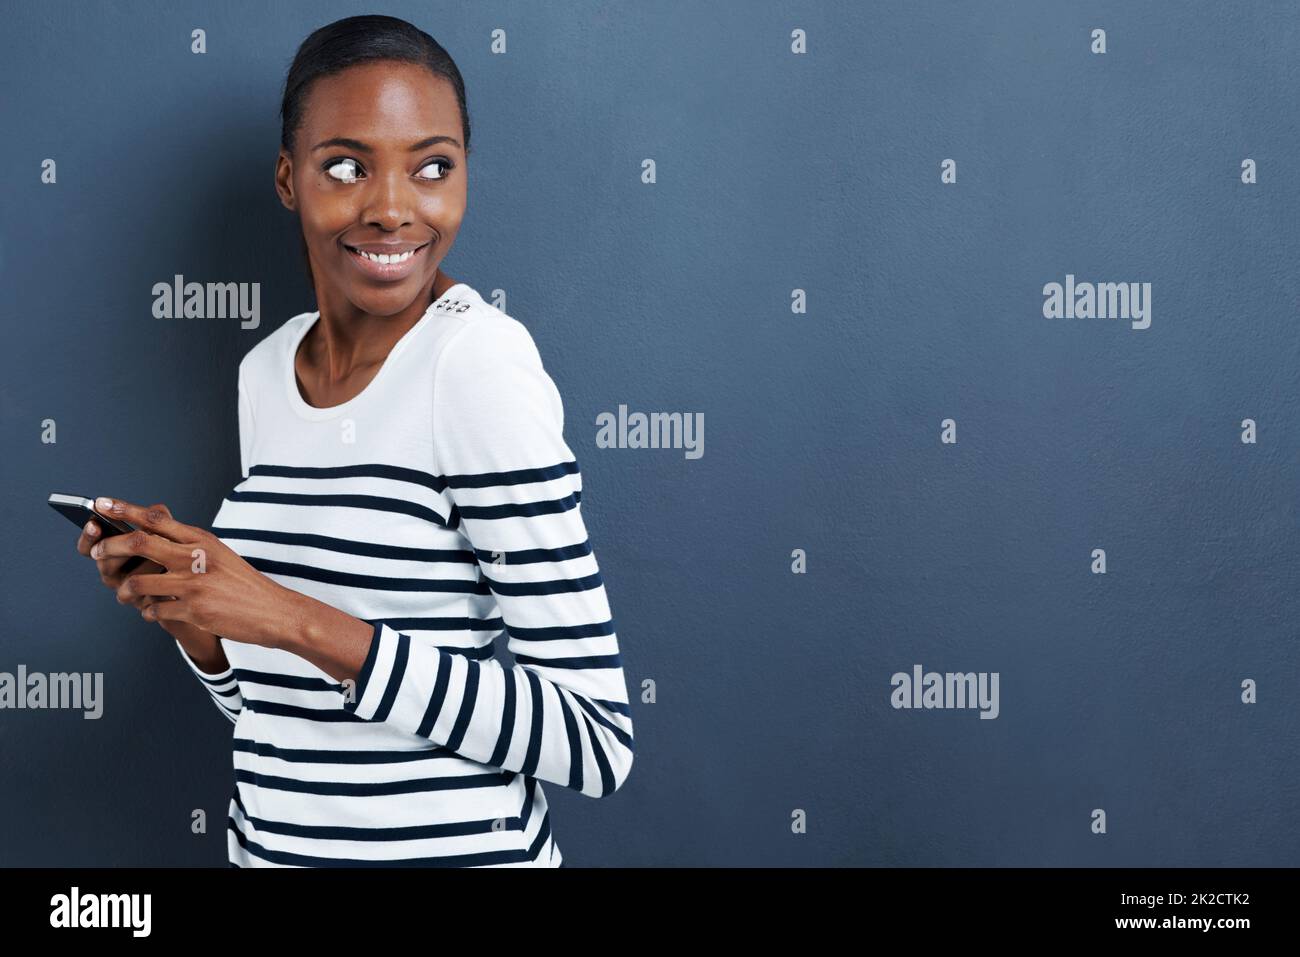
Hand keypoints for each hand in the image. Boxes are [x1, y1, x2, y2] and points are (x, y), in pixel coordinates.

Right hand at [76, 514, 171, 611]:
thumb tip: (157, 509)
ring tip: (165, 553)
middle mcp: (114, 572)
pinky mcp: (147, 604)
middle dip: (120, 548)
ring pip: (127, 579)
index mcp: (111, 552)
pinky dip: (160, 582)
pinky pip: (148, 595)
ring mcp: (128, 591)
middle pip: (104, 562)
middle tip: (134, 537)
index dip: (88, 537)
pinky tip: (173, 573)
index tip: (94, 524)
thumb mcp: (166, 532)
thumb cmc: (173, 554)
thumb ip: (158, 520)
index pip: (88, 547)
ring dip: (146, 563)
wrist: (193, 585)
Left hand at [88, 496, 305, 650]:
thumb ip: (189, 544)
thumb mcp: (219, 554)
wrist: (273, 611)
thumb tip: (153, 533)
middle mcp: (196, 558)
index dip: (125, 509)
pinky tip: (152, 612)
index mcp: (201, 540)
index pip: (157, 518)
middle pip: (139, 543)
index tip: (101, 503)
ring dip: (124, 590)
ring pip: (139, 582)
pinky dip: (148, 612)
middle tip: (96, 553)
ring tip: (123, 593)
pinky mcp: (194, 610)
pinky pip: (155, 610)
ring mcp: (194, 585)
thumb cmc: (243, 582)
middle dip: (109, 547)